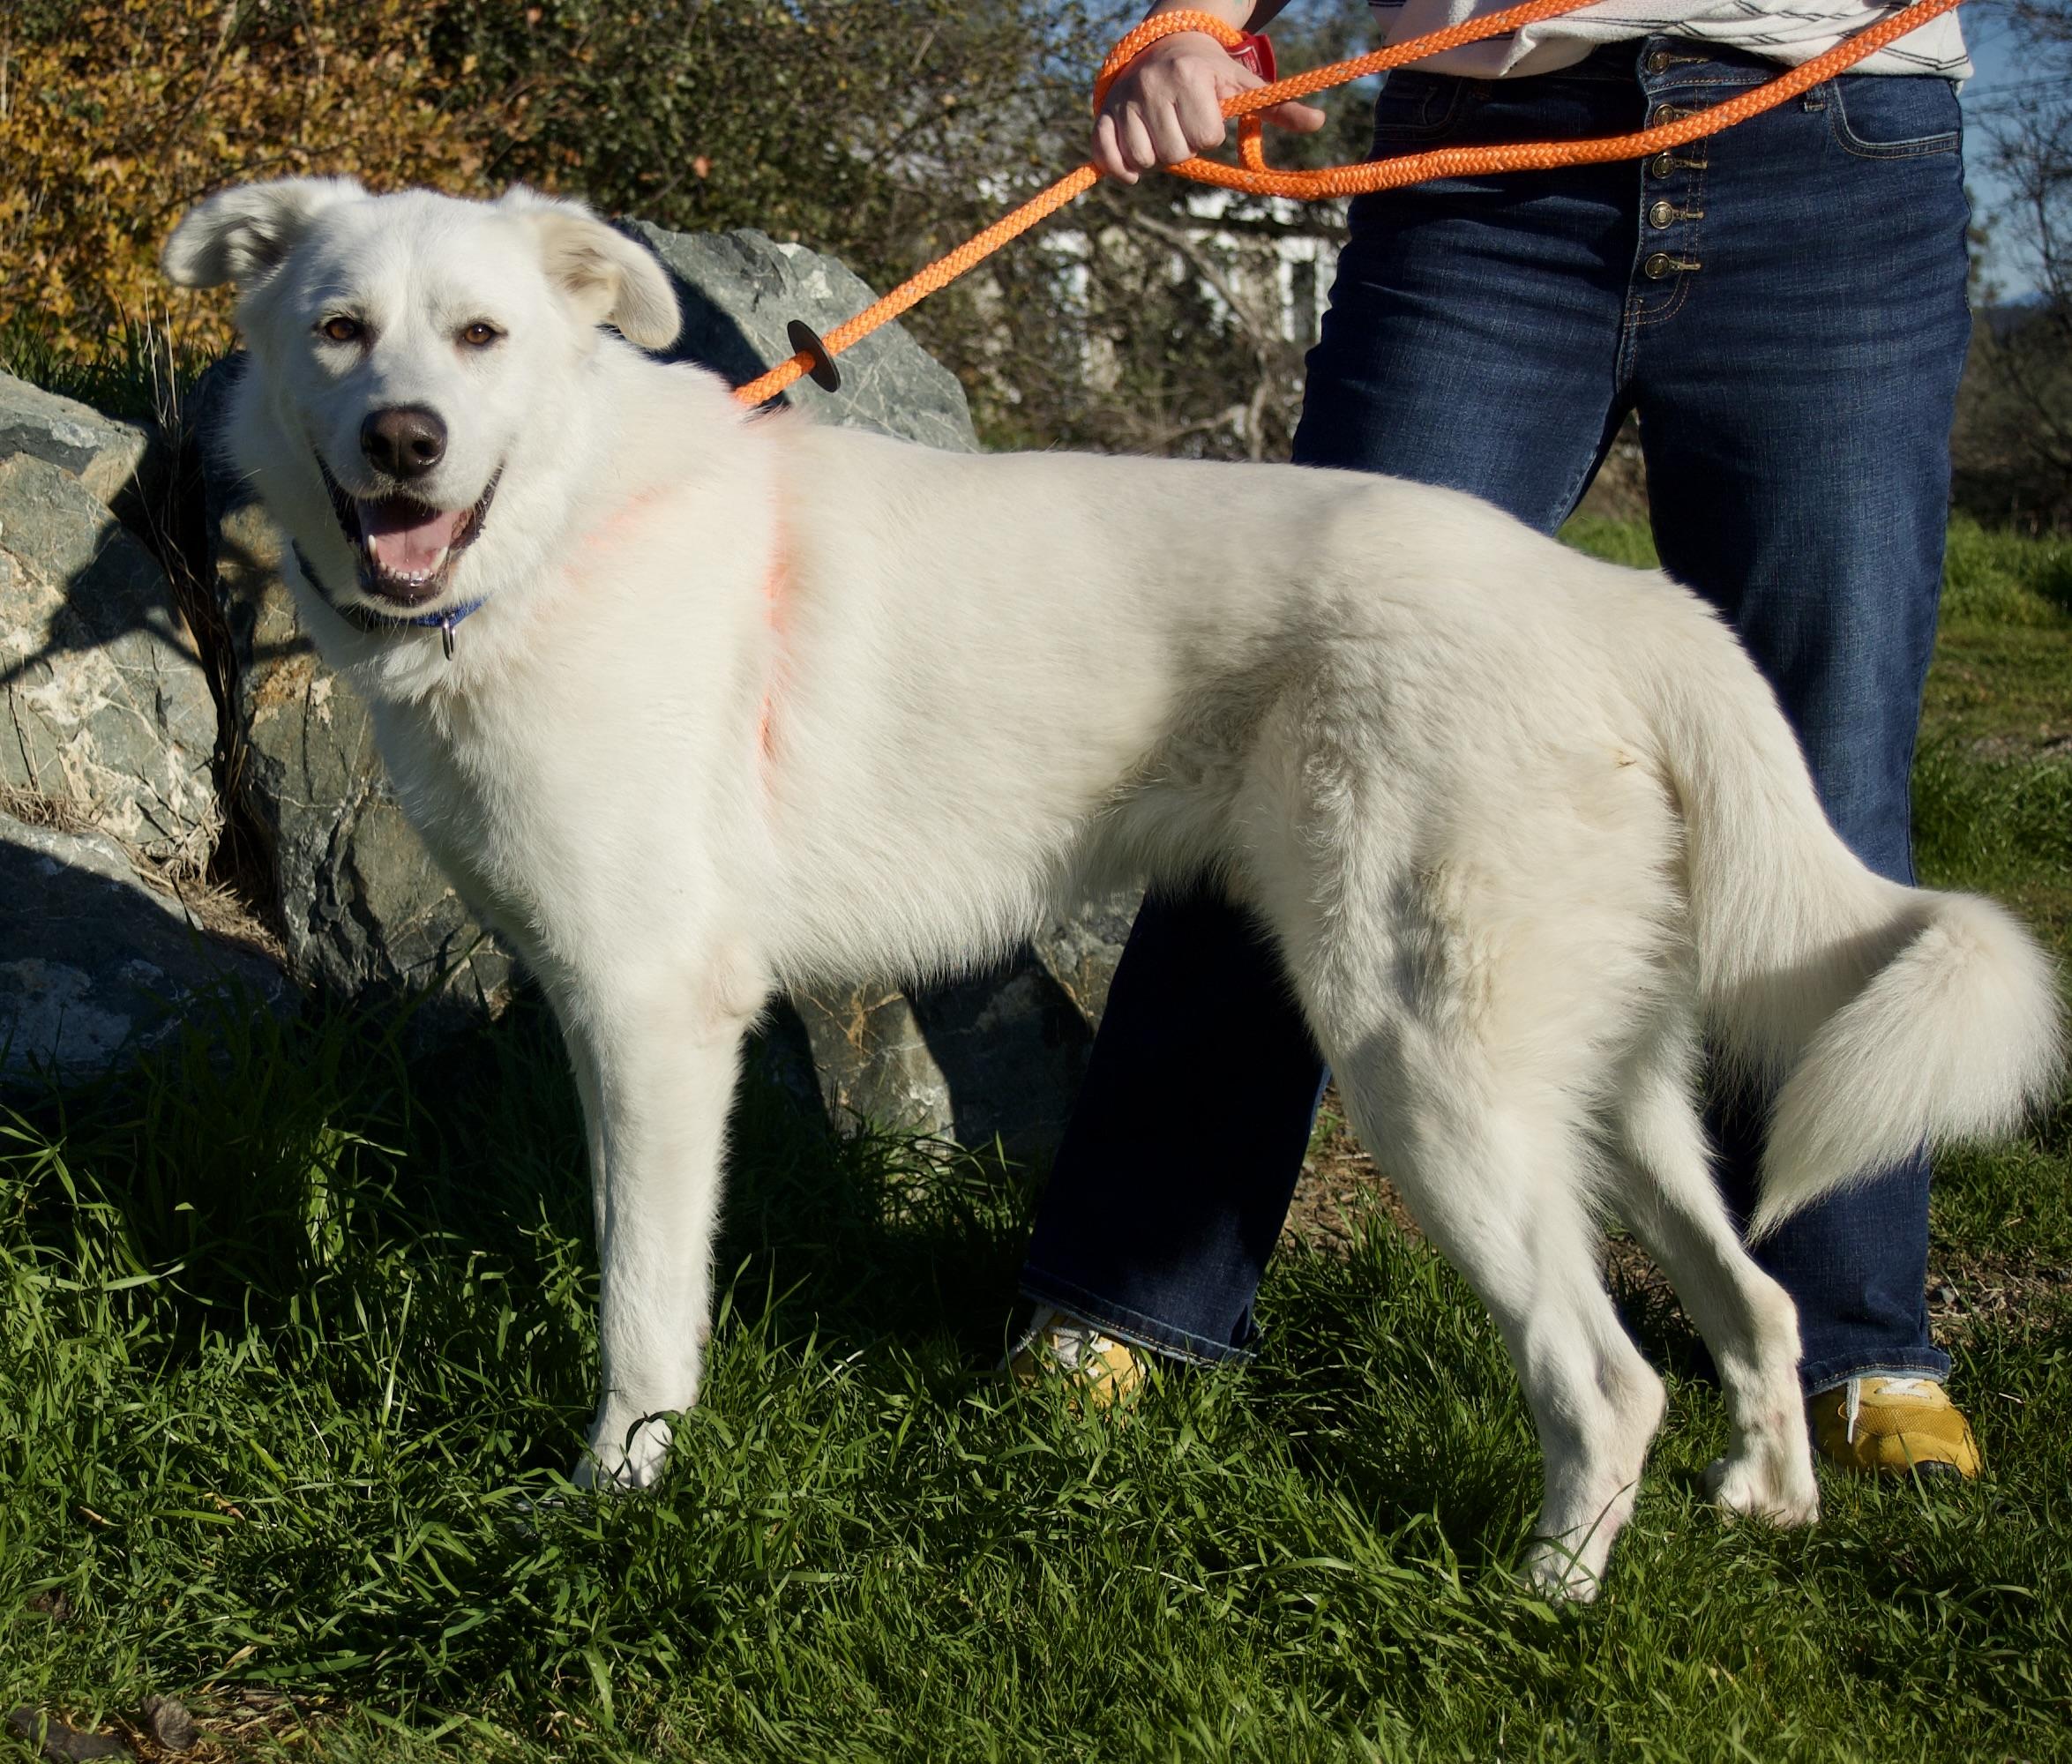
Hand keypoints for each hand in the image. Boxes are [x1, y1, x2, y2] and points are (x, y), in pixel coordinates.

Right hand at [1092, 29, 1325, 185]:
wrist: (1162, 47)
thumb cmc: (1209, 72)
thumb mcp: (1242, 85)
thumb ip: (1279, 107)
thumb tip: (1320, 122)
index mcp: (1189, 76)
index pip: (1205, 137)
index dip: (1208, 134)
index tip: (1205, 115)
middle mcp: (1154, 85)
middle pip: (1175, 153)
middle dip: (1183, 147)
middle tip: (1182, 125)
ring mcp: (1125, 101)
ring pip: (1144, 159)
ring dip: (1155, 158)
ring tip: (1161, 134)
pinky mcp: (1104, 115)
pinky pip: (1107, 157)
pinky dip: (1121, 168)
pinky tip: (1134, 166)